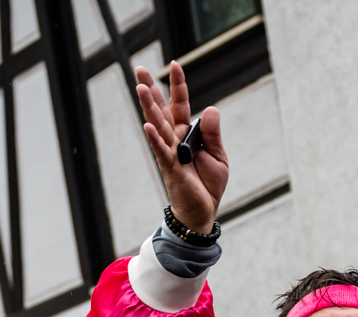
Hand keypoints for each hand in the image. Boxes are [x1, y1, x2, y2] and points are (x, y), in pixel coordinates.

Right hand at [135, 62, 227, 232]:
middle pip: (161, 110)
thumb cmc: (208, 184)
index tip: (175, 65)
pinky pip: (161, 151)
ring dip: (149, 108)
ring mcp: (170, 153)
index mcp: (186, 133)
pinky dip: (155, 140)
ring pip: (158, 126)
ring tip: (141, 88)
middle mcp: (174, 139)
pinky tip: (147, 126)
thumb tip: (212, 109)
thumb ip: (213, 133)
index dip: (178, 86)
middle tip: (139, 69)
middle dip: (151, 90)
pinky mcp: (170, 168)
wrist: (204, 210)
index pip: (180, 105)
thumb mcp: (218, 155)